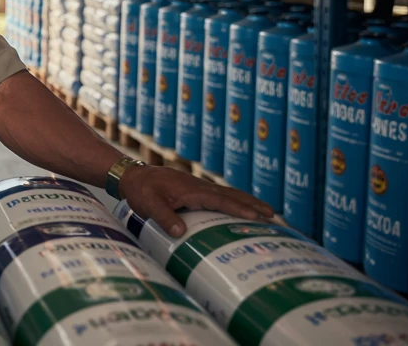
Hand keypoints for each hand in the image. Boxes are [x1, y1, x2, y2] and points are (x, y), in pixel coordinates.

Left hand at [118, 164, 274, 237]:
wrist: (132, 175)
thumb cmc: (141, 191)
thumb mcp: (149, 205)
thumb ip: (164, 217)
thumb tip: (180, 232)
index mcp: (191, 190)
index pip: (221, 200)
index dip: (239, 209)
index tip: (258, 217)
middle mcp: (199, 187)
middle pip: (231, 194)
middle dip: (253, 204)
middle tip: (274, 215)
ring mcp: (198, 187)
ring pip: (228, 193)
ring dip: (247, 202)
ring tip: (267, 212)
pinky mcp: (195, 190)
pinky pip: (220, 195)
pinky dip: (235, 200)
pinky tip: (240, 208)